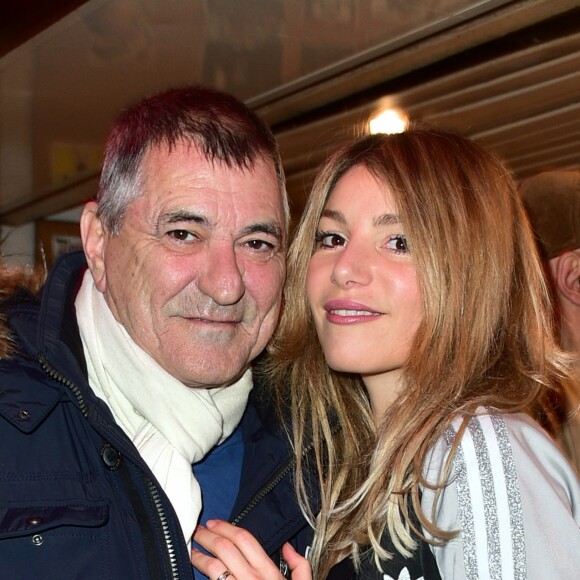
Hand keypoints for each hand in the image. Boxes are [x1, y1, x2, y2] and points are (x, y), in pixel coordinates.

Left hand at [191, 519, 311, 579]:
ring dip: (199, 556)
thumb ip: (300, 566)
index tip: (213, 523)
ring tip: (191, 551)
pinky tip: (196, 573)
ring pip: (213, 567)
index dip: (226, 527)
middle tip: (197, 531)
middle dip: (208, 536)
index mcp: (268, 573)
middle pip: (224, 548)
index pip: (244, 539)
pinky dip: (201, 577)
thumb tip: (287, 547)